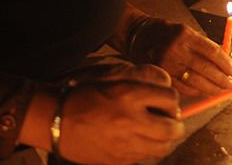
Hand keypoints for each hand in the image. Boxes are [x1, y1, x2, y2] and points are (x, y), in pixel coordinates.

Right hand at [57, 80, 183, 163]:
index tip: (165, 100)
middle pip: (173, 128)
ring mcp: (125, 144)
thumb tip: (165, 84)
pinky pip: (145, 157)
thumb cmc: (83, 94)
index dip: (171, 99)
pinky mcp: (119, 160)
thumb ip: (139, 78)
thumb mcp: (111, 76)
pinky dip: (148, 149)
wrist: (56, 120)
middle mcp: (131, 120)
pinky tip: (139, 141)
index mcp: (129, 95)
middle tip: (169, 119)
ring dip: (165, 139)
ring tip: (156, 132)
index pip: (171, 98)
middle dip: (176, 123)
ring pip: (163, 147)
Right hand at [129, 19, 231, 96]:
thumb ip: (204, 48)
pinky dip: (197, 92)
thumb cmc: (168, 34)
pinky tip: (204, 92)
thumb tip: (226, 66)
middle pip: (206, 69)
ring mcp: (167, 64)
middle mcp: (176, 49)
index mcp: (185, 35)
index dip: (226, 63)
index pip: (212, 51)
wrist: (139, 36)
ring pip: (196, 82)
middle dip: (222, 79)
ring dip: (212, 89)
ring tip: (221, 91)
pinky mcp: (162, 76)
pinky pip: (184, 88)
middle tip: (231, 84)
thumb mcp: (186, 32)